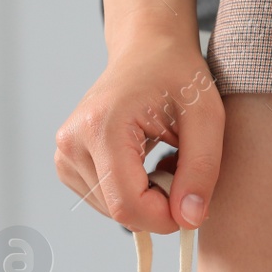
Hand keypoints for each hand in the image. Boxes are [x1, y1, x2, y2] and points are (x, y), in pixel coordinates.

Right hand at [54, 35, 223, 233]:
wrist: (147, 51)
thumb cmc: (177, 76)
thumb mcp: (206, 117)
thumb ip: (202, 170)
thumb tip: (189, 220)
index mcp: (101, 126)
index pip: (128, 204)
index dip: (165, 218)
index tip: (192, 202)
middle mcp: (72, 141)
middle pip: (119, 211)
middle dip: (158, 208)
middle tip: (182, 172)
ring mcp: (64, 153)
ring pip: (112, 212)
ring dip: (146, 202)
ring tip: (164, 164)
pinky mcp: (66, 163)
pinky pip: (104, 202)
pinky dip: (131, 196)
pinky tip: (144, 168)